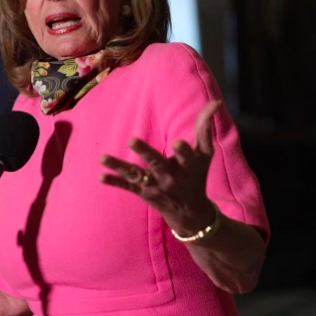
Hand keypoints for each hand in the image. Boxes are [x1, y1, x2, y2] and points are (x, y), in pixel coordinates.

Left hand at [99, 100, 220, 234]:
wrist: (191, 213)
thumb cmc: (196, 175)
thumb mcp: (204, 153)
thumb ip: (205, 127)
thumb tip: (215, 102)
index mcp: (186, 165)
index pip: (186, 156)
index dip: (182, 150)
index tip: (177, 143)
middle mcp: (170, 176)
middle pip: (156, 164)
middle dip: (145, 153)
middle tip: (131, 140)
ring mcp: (155, 185)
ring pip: (135, 175)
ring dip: (118, 166)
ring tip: (101, 157)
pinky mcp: (143, 192)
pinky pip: (127, 187)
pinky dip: (114, 182)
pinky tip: (100, 176)